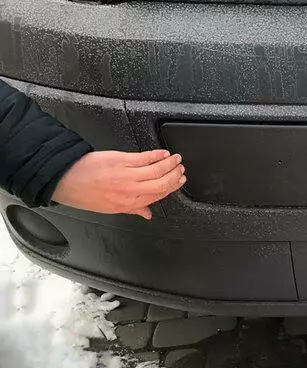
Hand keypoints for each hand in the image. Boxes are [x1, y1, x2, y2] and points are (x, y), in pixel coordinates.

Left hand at [52, 150, 185, 219]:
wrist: (65, 179)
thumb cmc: (83, 194)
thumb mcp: (108, 208)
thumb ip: (132, 209)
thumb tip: (147, 214)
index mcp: (128, 204)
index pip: (158, 196)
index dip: (172, 188)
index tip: (179, 182)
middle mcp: (130, 191)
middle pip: (162, 184)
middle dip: (175, 176)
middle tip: (181, 170)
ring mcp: (127, 175)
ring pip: (157, 170)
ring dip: (170, 164)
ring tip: (176, 159)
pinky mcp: (122, 160)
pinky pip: (146, 158)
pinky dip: (158, 155)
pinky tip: (163, 153)